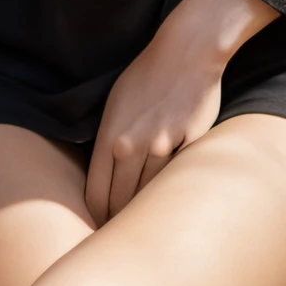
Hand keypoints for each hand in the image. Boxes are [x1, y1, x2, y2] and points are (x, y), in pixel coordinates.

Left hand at [85, 0, 278, 224]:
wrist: (187, 51)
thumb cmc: (147, 74)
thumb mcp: (115, 102)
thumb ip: (108, 139)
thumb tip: (104, 174)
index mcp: (109, 136)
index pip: (95, 194)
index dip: (95, 216)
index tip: (99, 225)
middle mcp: (133, 145)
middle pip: (120, 201)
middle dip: (117, 220)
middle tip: (119, 234)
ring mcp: (164, 146)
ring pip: (149, 195)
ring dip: (145, 210)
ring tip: (144, 225)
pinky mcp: (190, 144)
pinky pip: (177, 178)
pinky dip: (172, 191)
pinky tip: (171, 202)